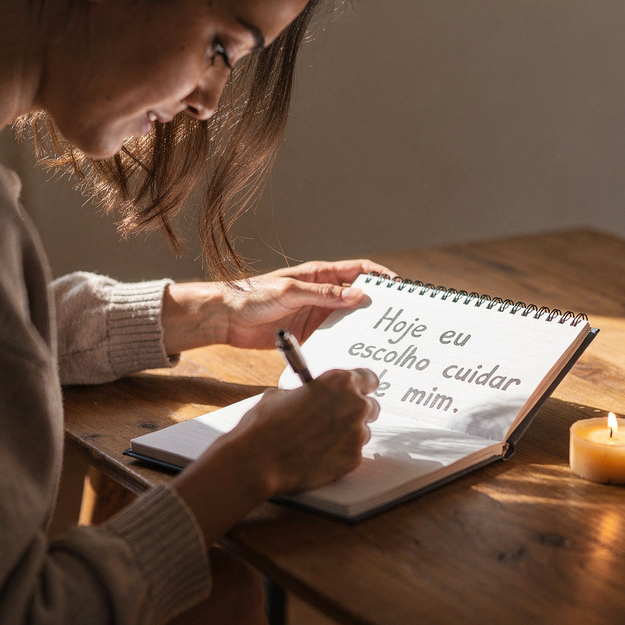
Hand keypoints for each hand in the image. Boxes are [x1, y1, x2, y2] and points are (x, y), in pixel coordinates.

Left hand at [162, 259, 396, 353]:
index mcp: (319, 274)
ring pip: (347, 320)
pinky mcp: (308, 335)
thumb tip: (359, 295)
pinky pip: (332, 338)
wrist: (225, 319)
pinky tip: (355, 353)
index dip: (380, 276)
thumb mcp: (291, 291)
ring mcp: (315, 315)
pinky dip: (343, 344)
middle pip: (357, 297)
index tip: (399, 287)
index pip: (357, 271)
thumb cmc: (252, 296)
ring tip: (381, 339)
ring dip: (361, 328)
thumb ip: (324, 295)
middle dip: (377, 305)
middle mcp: (321, 294)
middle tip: (397, 318)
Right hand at [170, 368, 379, 538]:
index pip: (368, 378)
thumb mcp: (283, 394)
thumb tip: (309, 397)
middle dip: (355, 413)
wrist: (258, 459)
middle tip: (334, 420)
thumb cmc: (265, 425)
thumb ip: (307, 393)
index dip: (360, 387)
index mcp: (340, 382)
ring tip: (319, 442)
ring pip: (362, 433)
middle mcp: (355, 405)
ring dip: (347, 435)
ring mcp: (357, 434)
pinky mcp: (353, 459)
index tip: (356, 392)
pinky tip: (318, 456)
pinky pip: (353, 454)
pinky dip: (340, 455)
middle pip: (370, 407)